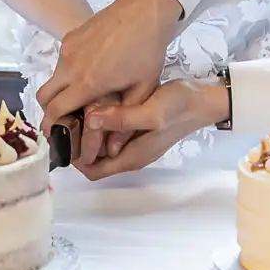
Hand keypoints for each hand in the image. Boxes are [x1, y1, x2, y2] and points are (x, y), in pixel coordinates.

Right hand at [39, 0, 184, 127]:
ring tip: (84, 96)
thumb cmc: (147, 51)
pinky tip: (91, 73)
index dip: (53, 128)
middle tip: (66, 121)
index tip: (57, 137)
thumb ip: (125, 120)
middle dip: (50, 112)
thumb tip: (112, 150)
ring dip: (61, 91)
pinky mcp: (70, 37)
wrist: (145, 11)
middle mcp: (71, 66)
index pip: (55, 111)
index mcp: (88, 82)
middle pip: (43, 97)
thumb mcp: (143, 89)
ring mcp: (68, 49)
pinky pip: (61, 62)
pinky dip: (68, 73)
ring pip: (53, 79)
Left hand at [75, 79, 230, 179]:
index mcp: (131, 157)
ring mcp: (132, 142)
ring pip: (100, 144)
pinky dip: (100, 121)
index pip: (91, 170)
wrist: (203, 99)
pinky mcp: (136, 129)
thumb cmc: (180, 107)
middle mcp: (129, 154)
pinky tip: (97, 102)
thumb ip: (121, 119)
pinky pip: (110, 131)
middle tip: (70, 116)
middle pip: (93, 158)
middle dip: (78, 142)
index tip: (67, 132)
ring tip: (79, 107)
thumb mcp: (151, 112)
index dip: (74, 156)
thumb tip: (91, 120)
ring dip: (88, 130)